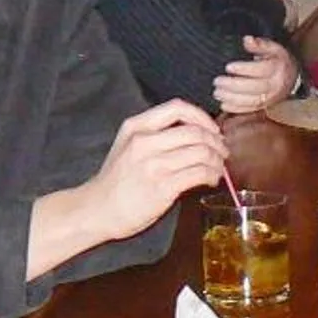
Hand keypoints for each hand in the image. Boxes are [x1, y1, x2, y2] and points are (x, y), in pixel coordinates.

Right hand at [86, 100, 226, 240]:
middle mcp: (144, 142)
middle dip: (216, 142)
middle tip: (221, 152)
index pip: (177, 108)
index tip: (211, 130)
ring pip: (201, 152)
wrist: (96, 210)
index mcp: (136, 126)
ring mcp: (153, 165)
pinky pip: (199, 173)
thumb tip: (196, 132)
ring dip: (217, 161)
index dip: (201, 116)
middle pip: (195, 131)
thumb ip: (155, 134)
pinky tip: (210, 180)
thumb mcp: (127, 145)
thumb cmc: (116, 180)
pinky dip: (212, 175)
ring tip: (217, 169)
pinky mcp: (162, 187)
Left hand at [214, 35, 298, 115]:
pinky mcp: (265, 106)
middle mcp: (275, 85)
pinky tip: (223, 104)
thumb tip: (247, 40)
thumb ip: (260, 44)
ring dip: (232, 98)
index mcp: (277, 68)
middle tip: (217, 81)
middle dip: (234, 86)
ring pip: (252, 101)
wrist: (291, 77)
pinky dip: (236, 109)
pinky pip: (251, 110)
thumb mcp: (272, 48)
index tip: (228, 67)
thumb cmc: (278, 60)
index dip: (244, 69)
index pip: (261, 70)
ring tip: (217, 93)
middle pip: (255, 87)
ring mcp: (271, 98)